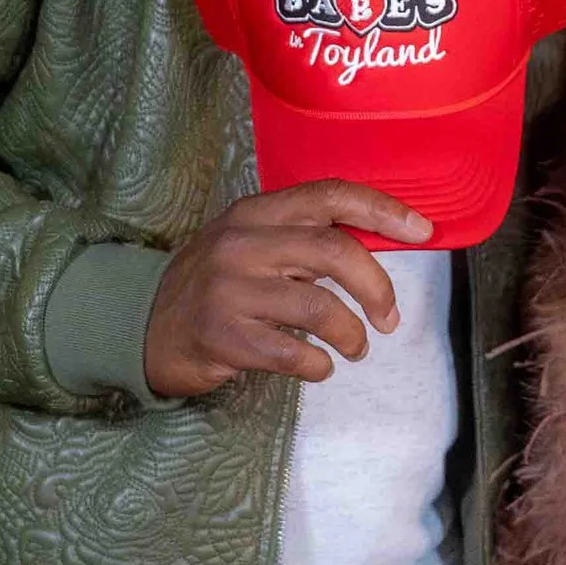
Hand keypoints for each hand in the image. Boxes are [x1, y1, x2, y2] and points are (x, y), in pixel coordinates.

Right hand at [142, 180, 429, 398]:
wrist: (142, 325)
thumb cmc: (216, 285)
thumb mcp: (252, 244)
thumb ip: (304, 239)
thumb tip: (383, 245)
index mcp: (258, 212)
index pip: (330, 196)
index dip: (383, 211)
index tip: (423, 231)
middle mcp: (243, 243)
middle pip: (334, 252)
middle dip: (377, 287)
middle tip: (390, 317)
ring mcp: (229, 289)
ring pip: (319, 308)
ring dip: (352, 335)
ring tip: (355, 348)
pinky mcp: (222, 336)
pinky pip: (292, 353)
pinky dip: (318, 366)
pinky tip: (318, 368)